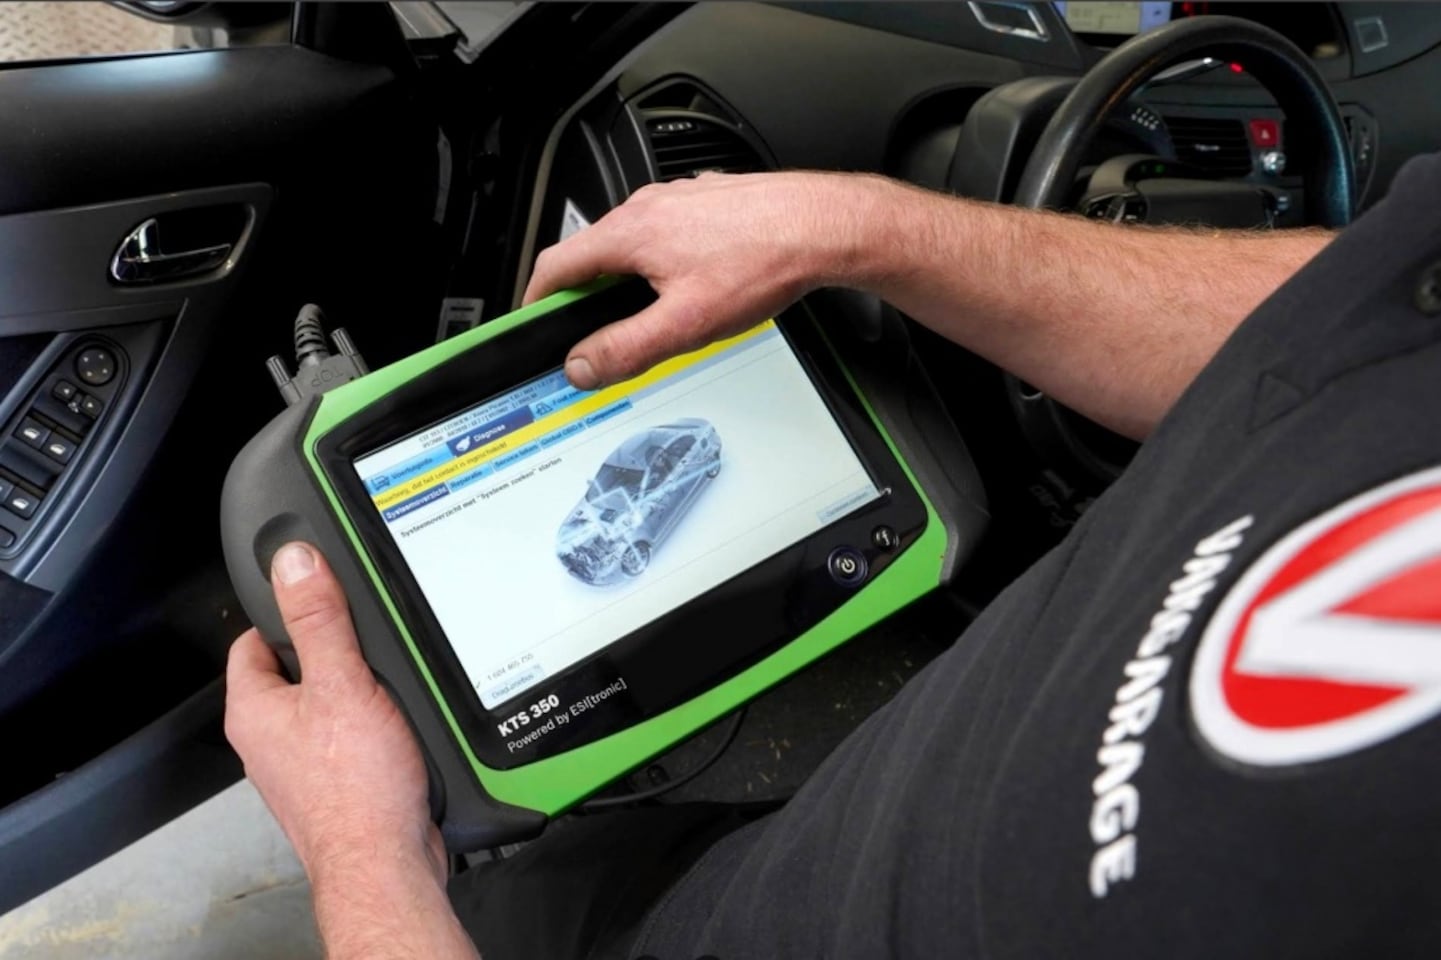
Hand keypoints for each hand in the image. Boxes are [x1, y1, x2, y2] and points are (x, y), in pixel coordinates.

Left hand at [224, 542, 444, 888]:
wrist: (387, 861)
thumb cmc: (356, 790)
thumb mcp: (341, 684)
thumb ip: (319, 620)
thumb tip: (295, 563)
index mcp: (253, 709)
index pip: (253, 638)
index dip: (287, 612)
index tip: (318, 596)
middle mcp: (269, 738)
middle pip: (296, 668)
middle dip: (333, 651)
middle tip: (367, 643)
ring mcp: (301, 762)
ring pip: (327, 702)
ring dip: (359, 689)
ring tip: (389, 686)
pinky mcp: (336, 781)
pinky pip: (350, 734)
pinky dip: (375, 722)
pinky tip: (400, 725)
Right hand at [524, 170, 895, 388]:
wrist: (823, 226)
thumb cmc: (764, 260)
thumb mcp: (686, 324)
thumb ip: (626, 348)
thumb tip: (581, 365)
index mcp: (630, 232)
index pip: (555, 265)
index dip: (535, 301)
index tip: (532, 323)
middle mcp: (648, 206)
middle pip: (592, 254)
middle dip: (585, 295)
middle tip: (591, 333)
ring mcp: (679, 200)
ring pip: (633, 243)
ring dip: (626, 278)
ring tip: (646, 315)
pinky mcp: (708, 202)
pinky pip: (668, 234)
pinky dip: (661, 262)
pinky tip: (690, 286)